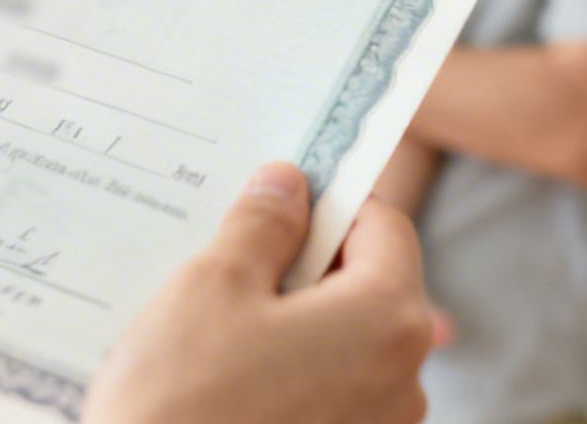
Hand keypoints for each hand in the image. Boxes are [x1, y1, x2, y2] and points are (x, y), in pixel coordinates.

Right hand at [84, 163, 431, 423]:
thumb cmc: (182, 402)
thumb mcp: (212, 286)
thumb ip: (262, 224)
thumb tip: (289, 184)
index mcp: (386, 320)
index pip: (385, 227)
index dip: (332, 201)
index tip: (279, 196)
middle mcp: (404, 382)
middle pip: (369, 288)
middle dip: (307, 264)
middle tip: (234, 257)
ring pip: (345, 345)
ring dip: (294, 323)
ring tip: (218, 325)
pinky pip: (330, 395)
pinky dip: (290, 374)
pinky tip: (228, 379)